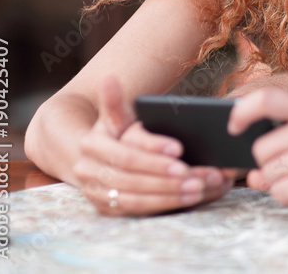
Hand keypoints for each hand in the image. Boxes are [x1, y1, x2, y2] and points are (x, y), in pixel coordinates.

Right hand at [72, 76, 233, 215]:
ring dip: (169, 195)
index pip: (126, 154)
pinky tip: (189, 199)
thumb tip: (109, 76)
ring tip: (200, 187)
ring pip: (135, 199)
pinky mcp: (108, 209)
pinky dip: (164, 205)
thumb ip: (115, 102)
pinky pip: (137, 211)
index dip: (153, 154)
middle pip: (131, 180)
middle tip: (199, 176)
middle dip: (166, 179)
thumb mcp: (119, 118)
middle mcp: (87, 172)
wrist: (101, 156)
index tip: (181, 149)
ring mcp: (95, 194)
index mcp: (91, 146)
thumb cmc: (120, 132)